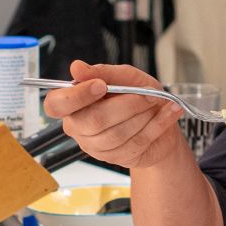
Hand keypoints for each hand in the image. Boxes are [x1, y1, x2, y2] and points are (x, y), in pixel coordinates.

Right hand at [42, 60, 187, 169]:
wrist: (158, 117)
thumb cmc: (136, 94)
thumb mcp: (124, 76)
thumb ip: (102, 72)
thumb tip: (77, 67)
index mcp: (72, 104)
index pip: (56, 105)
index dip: (77, 96)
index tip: (101, 86)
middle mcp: (79, 127)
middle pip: (94, 120)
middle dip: (126, 104)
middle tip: (147, 93)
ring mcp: (96, 146)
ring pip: (118, 134)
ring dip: (143, 114)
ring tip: (157, 101)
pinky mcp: (117, 158)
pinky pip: (137, 142)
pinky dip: (158, 124)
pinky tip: (169, 112)